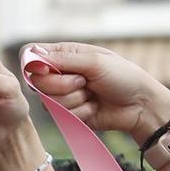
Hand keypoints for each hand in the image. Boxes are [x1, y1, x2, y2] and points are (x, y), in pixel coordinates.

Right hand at [21, 41, 169, 143]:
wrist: (139, 105)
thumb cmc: (122, 76)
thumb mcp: (94, 62)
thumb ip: (63, 59)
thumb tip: (32, 55)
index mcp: (64, 54)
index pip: (30, 54)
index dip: (32, 63)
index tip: (46, 69)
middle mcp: (59, 74)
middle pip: (37, 82)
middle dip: (62, 85)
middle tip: (84, 82)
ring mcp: (61, 95)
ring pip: (48, 101)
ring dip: (75, 100)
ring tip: (93, 94)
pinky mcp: (66, 114)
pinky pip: (60, 116)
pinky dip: (80, 112)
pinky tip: (94, 107)